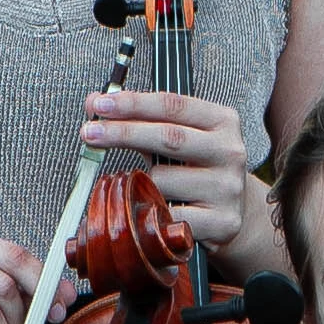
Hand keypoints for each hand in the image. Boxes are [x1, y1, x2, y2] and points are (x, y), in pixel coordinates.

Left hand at [86, 87, 268, 265]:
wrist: (233, 215)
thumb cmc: (195, 171)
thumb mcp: (174, 138)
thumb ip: (138, 119)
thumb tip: (94, 103)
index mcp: (222, 121)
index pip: (172, 105)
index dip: (133, 103)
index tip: (100, 104)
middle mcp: (230, 151)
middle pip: (168, 137)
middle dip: (123, 133)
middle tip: (89, 133)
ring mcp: (228, 187)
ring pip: (163, 181)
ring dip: (140, 183)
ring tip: (142, 188)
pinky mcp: (222, 221)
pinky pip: (169, 215)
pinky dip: (151, 213)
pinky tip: (150, 212)